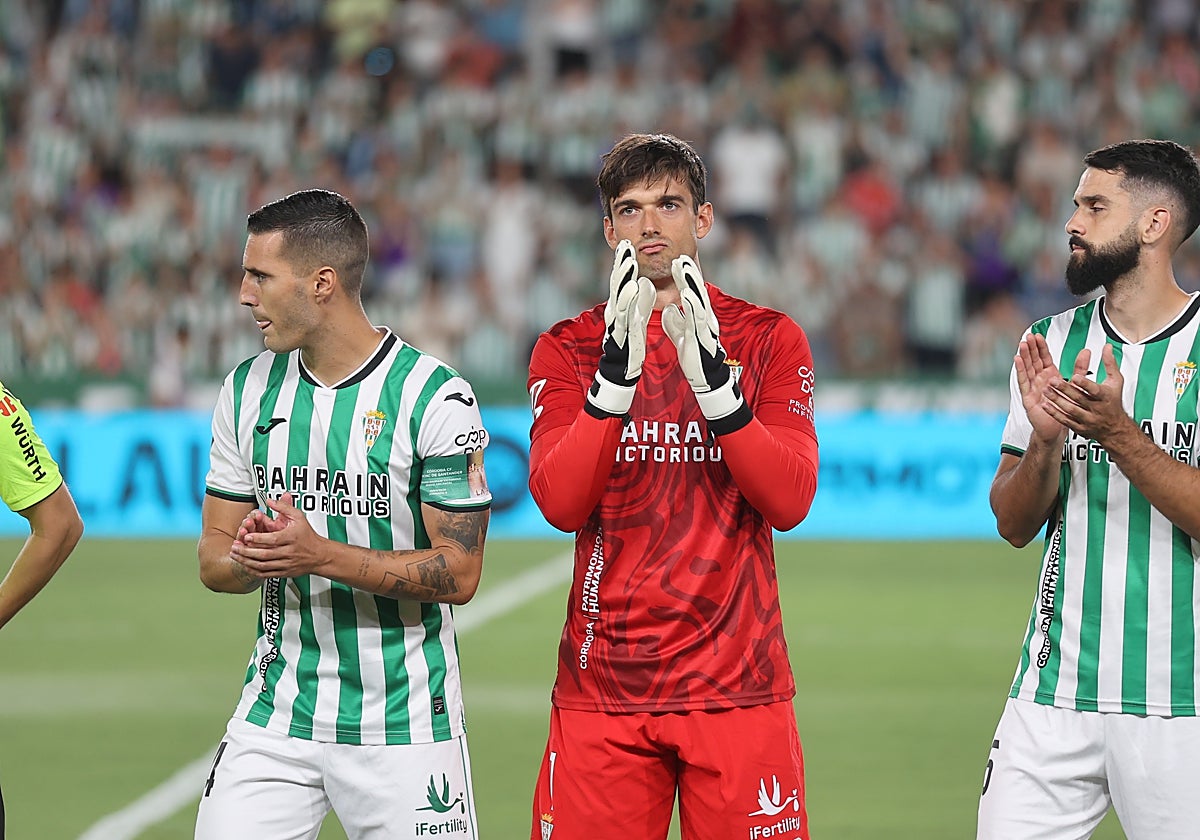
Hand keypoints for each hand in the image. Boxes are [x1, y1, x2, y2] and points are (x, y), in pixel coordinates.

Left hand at [230, 492, 325, 578]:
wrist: (319, 555)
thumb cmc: (308, 535)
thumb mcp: (299, 517)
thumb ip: (284, 507)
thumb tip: (270, 501)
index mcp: (291, 538)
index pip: (272, 539)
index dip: (258, 538)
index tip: (246, 536)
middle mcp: (288, 552)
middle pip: (264, 554)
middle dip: (247, 551)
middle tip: (235, 546)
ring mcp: (285, 563)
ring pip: (263, 565)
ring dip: (247, 561)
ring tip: (235, 555)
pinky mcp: (284, 572)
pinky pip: (266, 574)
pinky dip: (254, 571)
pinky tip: (245, 565)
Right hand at [585, 239, 654, 418]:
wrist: (618, 376)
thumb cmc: (627, 347)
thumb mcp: (634, 320)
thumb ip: (638, 301)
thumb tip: (643, 282)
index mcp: (621, 311)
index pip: (621, 284)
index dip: (623, 264)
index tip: (626, 244)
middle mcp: (616, 317)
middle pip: (618, 289)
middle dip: (621, 267)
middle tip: (625, 246)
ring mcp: (618, 329)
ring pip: (621, 303)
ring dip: (624, 284)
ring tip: (629, 266)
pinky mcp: (623, 343)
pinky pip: (628, 323)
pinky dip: (632, 309)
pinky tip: (635, 296)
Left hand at [662, 255, 751, 433]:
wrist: (706, 377)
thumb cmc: (694, 355)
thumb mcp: (682, 334)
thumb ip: (676, 321)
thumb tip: (669, 310)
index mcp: (696, 316)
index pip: (690, 291)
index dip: (684, 276)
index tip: (676, 259)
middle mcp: (703, 317)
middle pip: (696, 290)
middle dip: (689, 272)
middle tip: (682, 254)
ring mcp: (704, 326)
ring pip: (698, 299)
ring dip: (691, 281)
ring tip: (683, 266)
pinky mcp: (703, 337)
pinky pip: (697, 318)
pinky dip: (692, 304)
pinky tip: (686, 293)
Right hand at [1014, 333, 1069, 444]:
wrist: (1058, 428)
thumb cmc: (1064, 408)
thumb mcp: (1075, 385)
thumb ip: (1080, 368)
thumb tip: (1087, 351)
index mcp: (1050, 376)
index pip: (1044, 358)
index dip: (1040, 347)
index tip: (1038, 335)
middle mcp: (1040, 380)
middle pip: (1034, 361)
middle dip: (1031, 348)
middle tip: (1028, 336)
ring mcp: (1032, 388)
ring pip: (1027, 368)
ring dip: (1024, 356)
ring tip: (1022, 344)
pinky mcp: (1028, 397)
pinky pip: (1024, 381)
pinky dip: (1021, 370)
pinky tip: (1018, 360)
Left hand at [1041, 343, 1130, 444]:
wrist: (1115, 428)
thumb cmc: (1113, 401)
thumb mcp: (1116, 381)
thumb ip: (1109, 363)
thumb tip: (1107, 347)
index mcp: (1105, 396)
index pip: (1095, 390)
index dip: (1085, 384)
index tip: (1075, 376)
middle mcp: (1096, 409)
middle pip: (1079, 399)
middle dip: (1065, 389)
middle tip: (1052, 381)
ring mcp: (1087, 419)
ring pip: (1070, 410)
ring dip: (1057, 400)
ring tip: (1045, 390)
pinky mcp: (1079, 427)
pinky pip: (1065, 421)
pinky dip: (1054, 413)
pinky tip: (1044, 405)